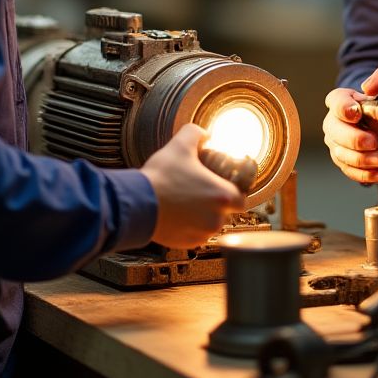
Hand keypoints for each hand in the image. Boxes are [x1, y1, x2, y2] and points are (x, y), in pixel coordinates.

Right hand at [140, 123, 245, 247]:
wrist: (137, 203)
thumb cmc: (161, 176)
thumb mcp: (181, 144)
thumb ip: (197, 133)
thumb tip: (205, 134)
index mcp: (222, 196)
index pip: (241, 198)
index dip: (233, 190)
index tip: (223, 185)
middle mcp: (216, 219)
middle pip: (226, 212)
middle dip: (216, 202)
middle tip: (200, 190)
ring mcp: (202, 234)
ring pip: (210, 224)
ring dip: (203, 214)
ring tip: (186, 200)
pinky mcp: (187, 243)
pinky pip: (196, 234)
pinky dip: (190, 226)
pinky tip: (178, 213)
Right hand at [322, 87, 377, 184]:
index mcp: (340, 100)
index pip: (337, 102)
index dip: (345, 108)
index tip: (356, 114)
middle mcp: (332, 122)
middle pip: (336, 131)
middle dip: (355, 138)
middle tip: (373, 142)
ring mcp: (334, 143)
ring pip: (342, 154)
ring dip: (363, 159)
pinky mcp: (342, 162)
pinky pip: (350, 171)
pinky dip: (366, 174)